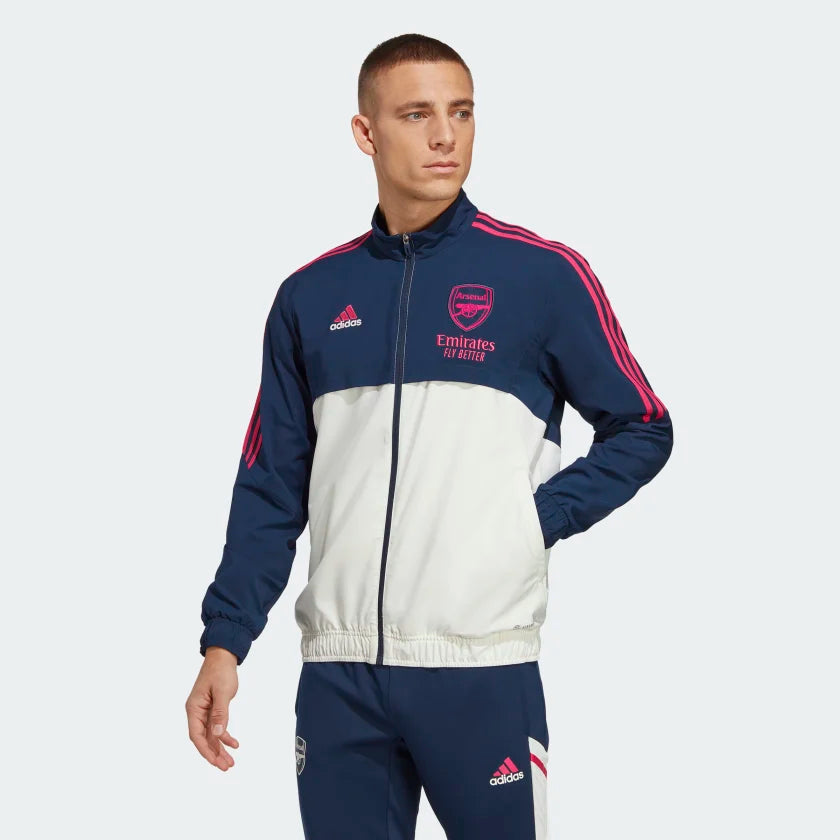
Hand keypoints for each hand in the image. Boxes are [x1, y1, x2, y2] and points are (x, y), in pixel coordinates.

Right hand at [185, 646, 239, 769]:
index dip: (205, 751)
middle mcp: (196, 712)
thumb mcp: (222, 692)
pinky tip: (234, 744)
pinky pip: (217, 726)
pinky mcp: (212, 709)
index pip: (196, 736)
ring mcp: (204, 711)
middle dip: (214, 754)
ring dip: (220, 748)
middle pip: (203, 738)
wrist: (223, 656)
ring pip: (211, 735)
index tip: (216, 762)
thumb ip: (220, 714)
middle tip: (226, 767)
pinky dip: (225, 736)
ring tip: (230, 762)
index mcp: (194, 708)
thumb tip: (218, 734)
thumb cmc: (220, 671)